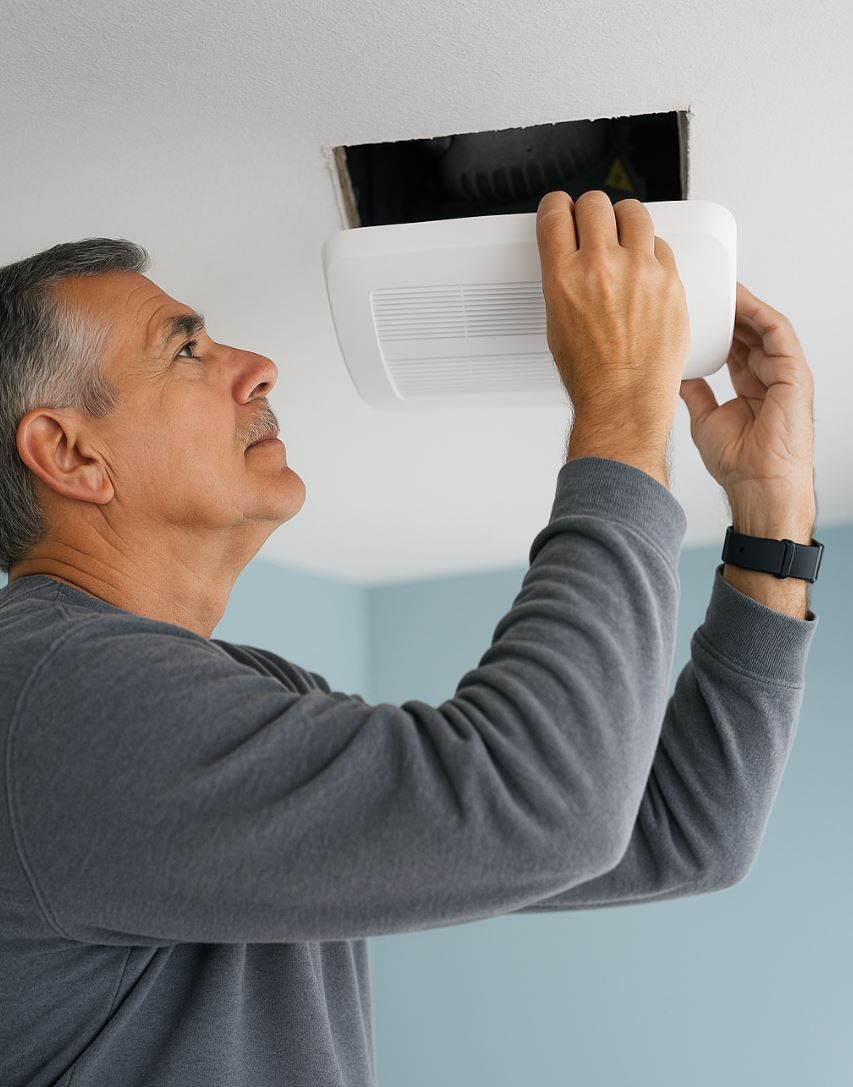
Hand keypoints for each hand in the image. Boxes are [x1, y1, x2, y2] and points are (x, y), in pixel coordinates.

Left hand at [678, 282, 815, 521]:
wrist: (757, 485)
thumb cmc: (738, 463)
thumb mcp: (705, 418)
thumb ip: (695, 392)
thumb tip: (676, 373)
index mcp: (750, 388)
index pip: (736, 346)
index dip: (718, 326)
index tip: (695, 311)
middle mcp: (769, 378)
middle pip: (750, 332)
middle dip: (728, 310)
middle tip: (705, 290)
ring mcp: (784, 374)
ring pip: (764, 326)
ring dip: (743, 305)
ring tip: (720, 286)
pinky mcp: (794, 373)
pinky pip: (778, 333)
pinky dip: (759, 313)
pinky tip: (740, 300)